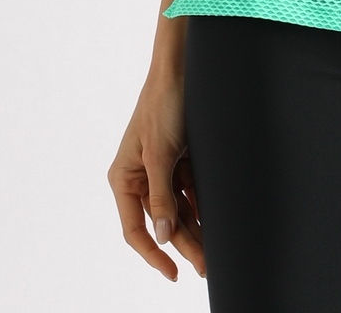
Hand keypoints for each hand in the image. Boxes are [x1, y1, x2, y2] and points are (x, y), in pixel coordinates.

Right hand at [107, 71, 205, 281]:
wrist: (184, 68)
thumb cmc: (164, 105)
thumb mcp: (160, 153)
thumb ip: (161, 196)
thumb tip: (162, 235)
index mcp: (124, 177)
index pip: (134, 228)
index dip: (153, 253)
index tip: (172, 271)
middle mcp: (141, 176)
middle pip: (162, 221)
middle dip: (183, 244)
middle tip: (205, 266)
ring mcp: (162, 169)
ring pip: (179, 209)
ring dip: (196, 228)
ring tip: (215, 251)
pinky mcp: (180, 159)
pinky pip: (191, 191)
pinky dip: (202, 205)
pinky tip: (216, 222)